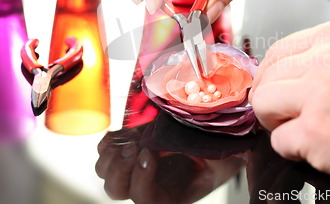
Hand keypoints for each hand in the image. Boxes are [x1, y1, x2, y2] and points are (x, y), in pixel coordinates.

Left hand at [96, 125, 244, 202]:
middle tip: (136, 146)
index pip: (144, 199)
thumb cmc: (223, 151)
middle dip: (121, 169)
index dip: (141, 180)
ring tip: (129, 139)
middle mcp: (149, 184)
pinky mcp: (132, 149)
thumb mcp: (221, 156)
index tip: (150, 153)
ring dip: (112, 156)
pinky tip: (125, 132)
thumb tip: (193, 146)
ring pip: (106, 172)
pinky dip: (110, 141)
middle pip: (116, 189)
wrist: (218, 135)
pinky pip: (106, 151)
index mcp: (169, 195)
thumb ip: (209, 155)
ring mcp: (137, 168)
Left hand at [249, 21, 329, 195]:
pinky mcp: (314, 130)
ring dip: (279, 123)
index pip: (275, 51)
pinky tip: (323, 146)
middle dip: (273, 102)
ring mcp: (319, 93)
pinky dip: (294, 150)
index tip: (279, 93)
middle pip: (265, 79)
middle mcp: (325, 58)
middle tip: (297, 117)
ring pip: (262, 104)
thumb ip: (311, 61)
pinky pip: (277, 141)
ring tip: (309, 129)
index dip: (271, 78)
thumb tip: (268, 74)